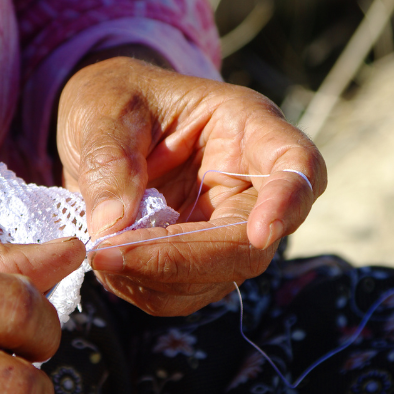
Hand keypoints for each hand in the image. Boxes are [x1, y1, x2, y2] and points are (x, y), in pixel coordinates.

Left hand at [57, 57, 325, 315]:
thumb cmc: (114, 100)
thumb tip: (112, 226)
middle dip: (180, 258)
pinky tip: (109, 262)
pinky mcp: (199, 259)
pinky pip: (183, 294)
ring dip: (153, 279)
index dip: (288, 202)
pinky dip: (142, 288)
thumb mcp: (103, 110)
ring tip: (97, 251)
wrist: (100, 126)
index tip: (262, 233)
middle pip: (251, 243)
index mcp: (245, 127)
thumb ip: (108, 159)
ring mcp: (227, 227)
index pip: (296, 165)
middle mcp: (248, 182)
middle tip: (106, 253)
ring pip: (217, 278)